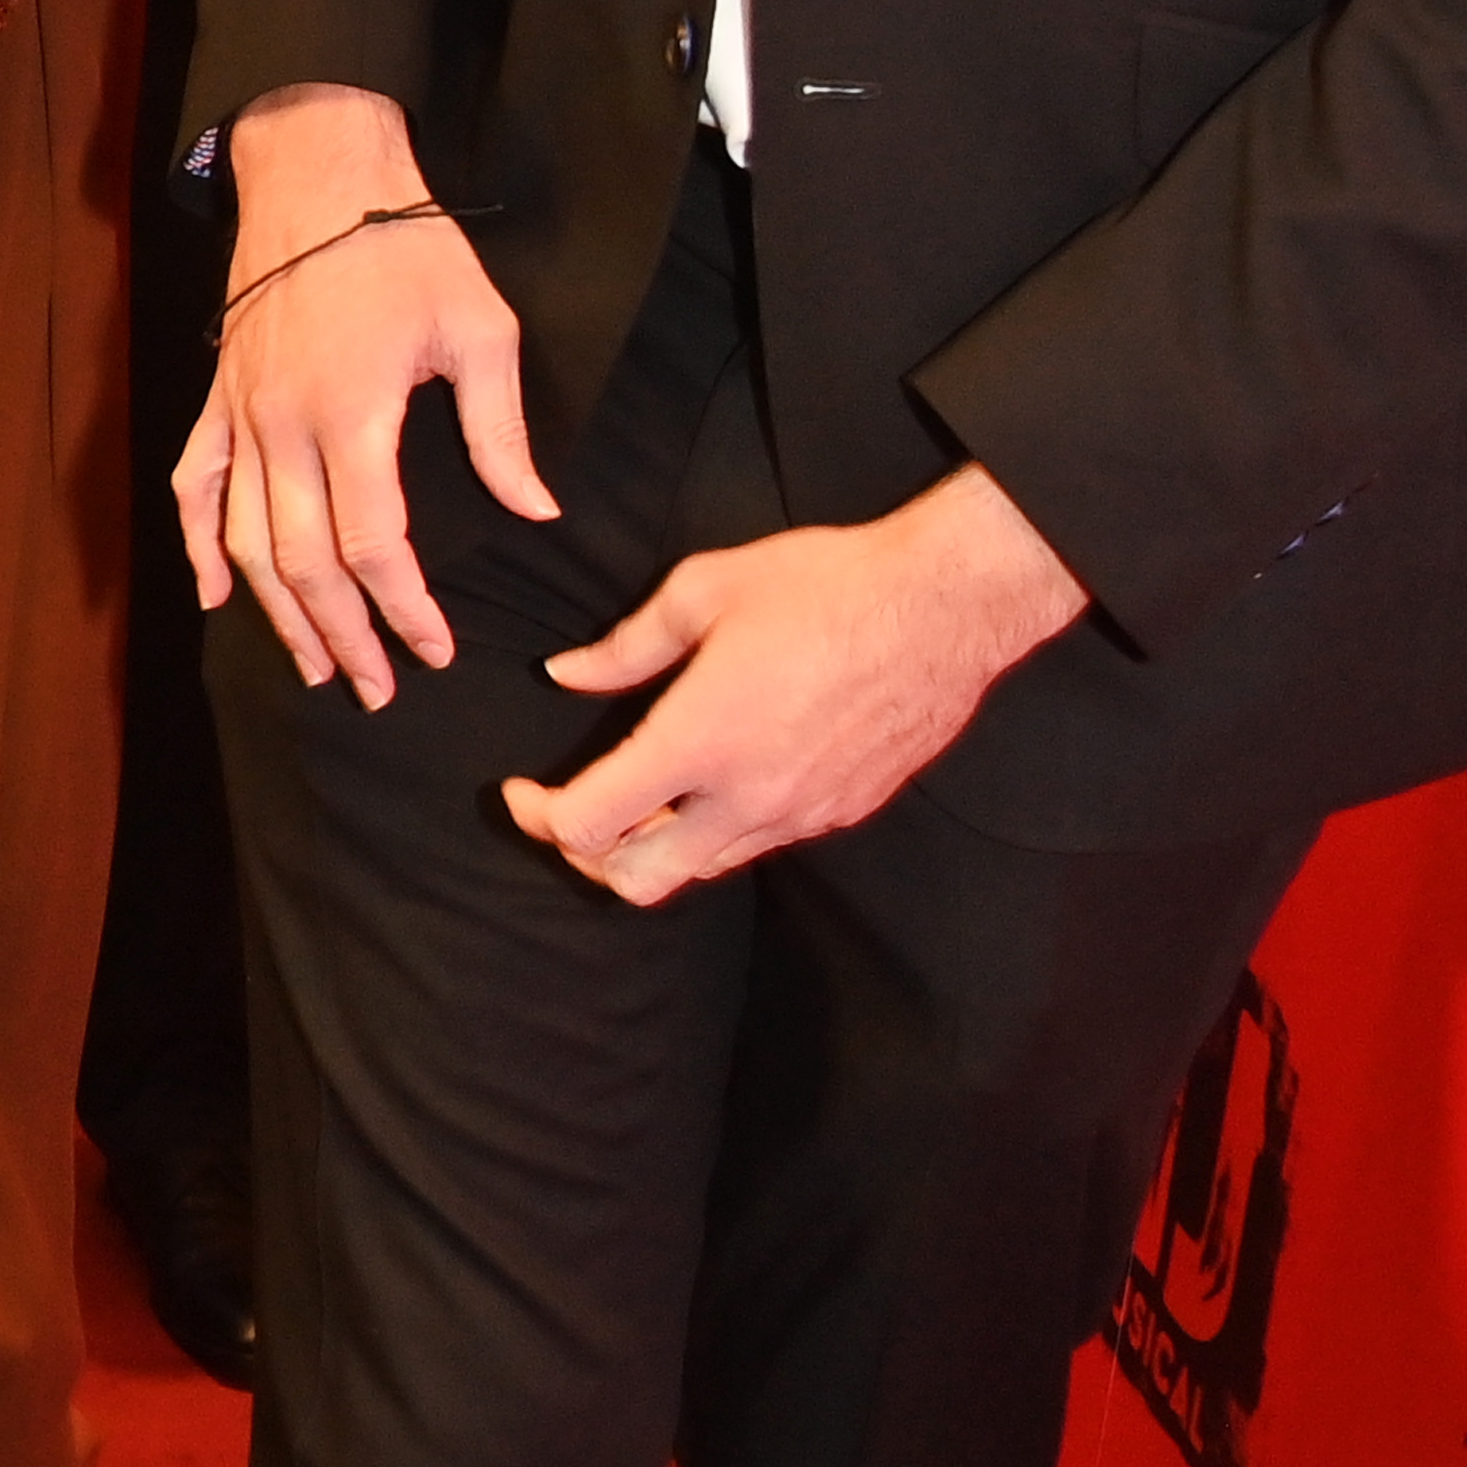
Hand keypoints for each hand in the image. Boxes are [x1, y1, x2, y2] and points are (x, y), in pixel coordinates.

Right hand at [176, 86, 556, 709]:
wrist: (319, 173)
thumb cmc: (407, 247)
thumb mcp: (480, 328)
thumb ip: (502, 432)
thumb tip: (537, 512)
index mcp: (354, 413)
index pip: (373, 543)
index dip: (405, 608)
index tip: (436, 648)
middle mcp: (285, 426)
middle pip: (302, 562)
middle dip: (343, 634)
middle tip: (378, 688)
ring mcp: (241, 415)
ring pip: (245, 541)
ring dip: (278, 613)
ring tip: (316, 664)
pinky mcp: (219, 399)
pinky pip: (193, 485)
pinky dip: (196, 546)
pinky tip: (214, 596)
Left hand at [503, 464, 1086, 907]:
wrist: (943, 605)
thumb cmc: (824, 584)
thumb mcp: (705, 589)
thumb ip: (626, 646)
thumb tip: (566, 675)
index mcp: (700, 740)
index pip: (589, 824)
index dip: (537, 816)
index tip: (522, 789)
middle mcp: (746, 798)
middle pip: (636, 882)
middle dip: (587, 857)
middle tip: (571, 808)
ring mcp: (799, 815)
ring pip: (700, 873)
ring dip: (653, 850)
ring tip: (636, 797)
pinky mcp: (840, 814)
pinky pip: (757, 847)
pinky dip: (716, 833)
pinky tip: (714, 781)